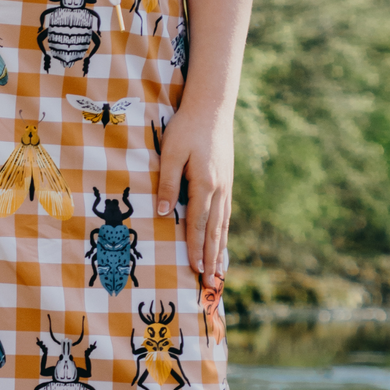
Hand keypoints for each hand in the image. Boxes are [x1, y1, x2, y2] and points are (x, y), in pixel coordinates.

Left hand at [155, 103, 232, 287]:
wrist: (212, 107)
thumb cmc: (186, 128)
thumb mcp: (170, 152)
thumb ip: (167, 183)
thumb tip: (163, 213)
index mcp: (204, 183)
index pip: (198, 223)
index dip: (195, 247)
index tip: (195, 269)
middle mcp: (219, 189)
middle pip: (214, 230)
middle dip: (211, 257)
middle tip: (210, 282)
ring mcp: (226, 186)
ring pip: (223, 224)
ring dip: (220, 249)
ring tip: (219, 272)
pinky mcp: (227, 182)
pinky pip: (226, 214)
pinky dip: (224, 233)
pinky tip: (222, 243)